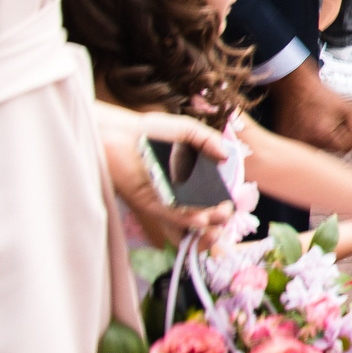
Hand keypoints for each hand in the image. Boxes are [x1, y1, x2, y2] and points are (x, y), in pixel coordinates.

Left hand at [96, 107, 233, 247]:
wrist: (119, 132)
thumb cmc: (149, 131)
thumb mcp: (187, 131)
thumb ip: (208, 140)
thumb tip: (226, 156)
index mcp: (191, 176)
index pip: (212, 194)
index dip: (223, 201)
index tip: (231, 201)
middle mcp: (180, 191)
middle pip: (204, 211)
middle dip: (218, 216)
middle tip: (226, 212)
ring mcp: (164, 199)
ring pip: (188, 218)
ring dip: (206, 222)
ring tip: (217, 216)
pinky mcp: (148, 203)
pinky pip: (169, 215)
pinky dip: (185, 218)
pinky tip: (200, 218)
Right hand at [267, 60, 351, 153]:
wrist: (296, 86)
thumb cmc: (323, 96)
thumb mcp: (348, 109)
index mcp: (322, 135)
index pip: (346, 148)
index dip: (347, 133)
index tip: (340, 120)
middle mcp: (306, 143)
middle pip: (332, 151)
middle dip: (335, 137)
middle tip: (327, 119)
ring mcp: (294, 143)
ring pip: (320, 150)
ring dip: (323, 139)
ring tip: (317, 120)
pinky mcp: (286, 141)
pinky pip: (305, 146)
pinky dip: (309, 138)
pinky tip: (307, 124)